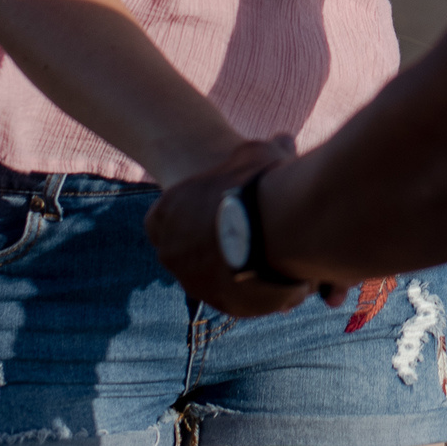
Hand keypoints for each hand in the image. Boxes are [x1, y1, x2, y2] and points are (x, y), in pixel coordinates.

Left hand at [147, 135, 326, 318]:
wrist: (277, 230)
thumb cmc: (261, 183)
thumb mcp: (258, 153)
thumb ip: (264, 148)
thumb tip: (283, 140)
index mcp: (165, 212)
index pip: (163, 215)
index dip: (192, 207)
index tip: (219, 202)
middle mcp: (171, 252)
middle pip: (189, 247)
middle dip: (217, 239)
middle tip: (251, 226)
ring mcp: (195, 282)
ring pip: (216, 273)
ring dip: (238, 263)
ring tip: (272, 247)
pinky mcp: (225, 305)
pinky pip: (241, 293)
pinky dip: (258, 284)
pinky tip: (282, 267)